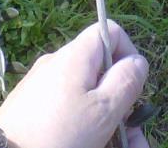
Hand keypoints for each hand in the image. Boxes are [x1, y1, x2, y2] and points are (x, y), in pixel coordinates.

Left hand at [0, 21, 148, 147]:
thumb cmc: (58, 135)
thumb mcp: (102, 110)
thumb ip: (126, 81)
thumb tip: (138, 60)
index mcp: (75, 56)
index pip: (109, 31)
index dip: (128, 53)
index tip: (134, 87)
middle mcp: (56, 64)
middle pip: (99, 70)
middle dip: (121, 102)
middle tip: (132, 137)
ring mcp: (40, 86)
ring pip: (84, 96)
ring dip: (105, 120)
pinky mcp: (30, 108)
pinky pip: (65, 109)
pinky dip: (81, 125)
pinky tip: (89, 145)